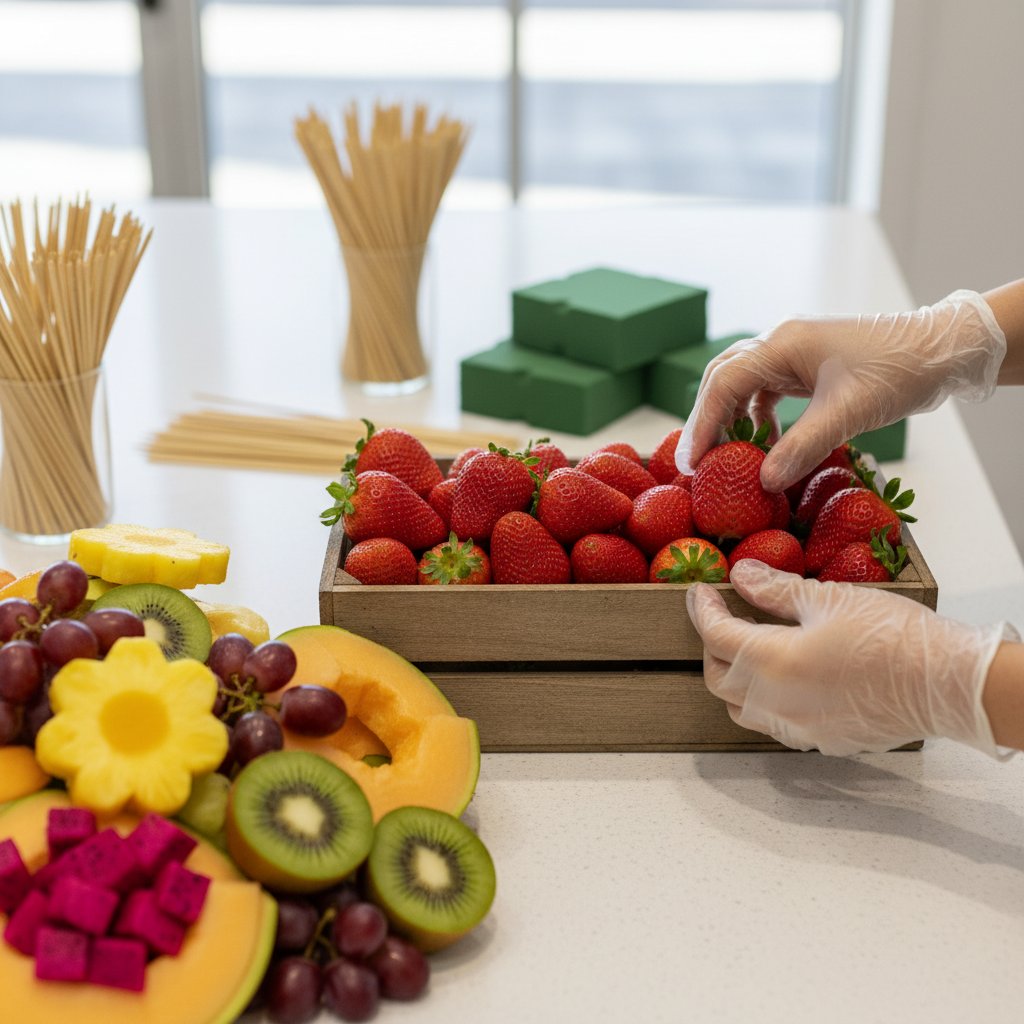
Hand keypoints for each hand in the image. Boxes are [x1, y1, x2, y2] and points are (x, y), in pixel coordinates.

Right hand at [675, 289, 1005, 491]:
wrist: (941, 350)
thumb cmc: (897, 371)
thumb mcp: (847, 413)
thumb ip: (802, 447)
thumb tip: (764, 482)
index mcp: (783, 344)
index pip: (724, 383)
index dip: (703, 423)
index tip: (693, 461)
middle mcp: (781, 343)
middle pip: (724, 379)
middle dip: (707, 420)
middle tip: (696, 462)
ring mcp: (794, 353)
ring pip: (743, 385)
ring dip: (730, 419)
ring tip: (724, 456)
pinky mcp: (808, 367)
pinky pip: (767, 392)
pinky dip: (758, 418)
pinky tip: (765, 445)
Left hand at [686, 559, 1014, 756]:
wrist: (947, 684)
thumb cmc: (893, 636)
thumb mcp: (828, 598)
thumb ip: (776, 589)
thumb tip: (742, 576)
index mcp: (770, 662)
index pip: (715, 635)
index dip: (702, 610)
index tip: (701, 593)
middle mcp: (775, 703)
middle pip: (718, 677)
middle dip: (712, 646)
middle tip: (724, 617)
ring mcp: (798, 728)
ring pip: (741, 709)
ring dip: (734, 679)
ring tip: (749, 649)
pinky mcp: (822, 741)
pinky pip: (776, 725)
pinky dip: (766, 702)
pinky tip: (784, 680)